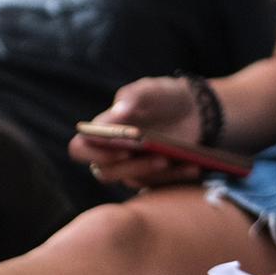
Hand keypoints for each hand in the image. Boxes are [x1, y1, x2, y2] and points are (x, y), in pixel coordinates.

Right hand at [69, 76, 204, 188]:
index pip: (80, 149)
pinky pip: (159, 184)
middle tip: (157, 158)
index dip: (93, 154)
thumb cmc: (163, 97)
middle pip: (106, 172)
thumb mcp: (151, 90)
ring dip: (154, 173)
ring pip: (133, 180)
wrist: (195, 109)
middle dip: (131, 167)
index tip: (119, 149)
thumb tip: (118, 113)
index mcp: (102, 131)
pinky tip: (193, 167)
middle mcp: (112, 154)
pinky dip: (176, 177)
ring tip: (174, 160)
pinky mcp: (154, 177)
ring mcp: (134, 168)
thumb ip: (134, 97)